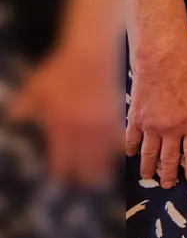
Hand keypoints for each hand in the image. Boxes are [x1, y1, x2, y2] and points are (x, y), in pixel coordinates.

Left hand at [5, 45, 122, 185]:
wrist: (90, 54)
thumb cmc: (61, 69)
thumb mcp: (36, 87)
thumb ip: (26, 106)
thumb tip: (14, 119)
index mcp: (60, 127)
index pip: (61, 159)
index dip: (62, 171)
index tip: (62, 177)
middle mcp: (82, 130)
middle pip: (86, 163)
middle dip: (85, 176)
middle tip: (86, 183)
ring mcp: (101, 123)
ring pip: (105, 154)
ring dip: (104, 167)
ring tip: (104, 177)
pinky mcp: (117, 114)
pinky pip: (119, 138)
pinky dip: (118, 147)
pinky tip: (120, 152)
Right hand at [124, 45, 186, 187]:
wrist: (162, 57)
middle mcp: (171, 129)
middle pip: (169, 159)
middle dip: (169, 175)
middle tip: (169, 185)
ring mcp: (151, 125)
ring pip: (150, 154)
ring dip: (149, 169)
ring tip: (149, 178)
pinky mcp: (136, 118)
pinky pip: (132, 139)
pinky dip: (131, 150)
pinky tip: (132, 156)